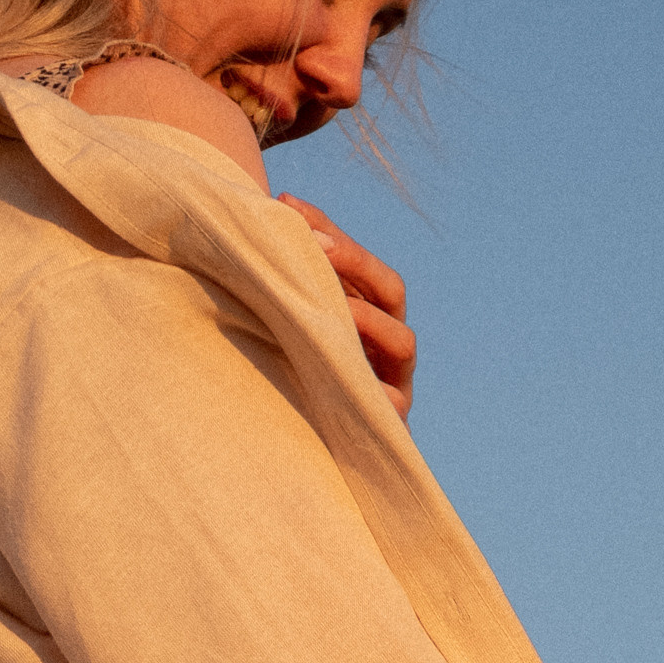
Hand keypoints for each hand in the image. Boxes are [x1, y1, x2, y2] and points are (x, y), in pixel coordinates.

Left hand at [277, 196, 418, 414]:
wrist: (279, 459)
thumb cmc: (273, 377)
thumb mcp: (279, 322)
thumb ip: (282, 279)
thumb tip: (262, 213)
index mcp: (368, 317)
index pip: (366, 264)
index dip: (333, 232)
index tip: (286, 203)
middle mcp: (386, 348)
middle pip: (392, 292)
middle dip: (353, 263)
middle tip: (310, 246)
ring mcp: (392, 386)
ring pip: (402, 341)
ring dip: (365, 318)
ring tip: (326, 307)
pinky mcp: (387, 429)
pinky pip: (389, 405)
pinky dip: (367, 389)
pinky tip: (331, 374)